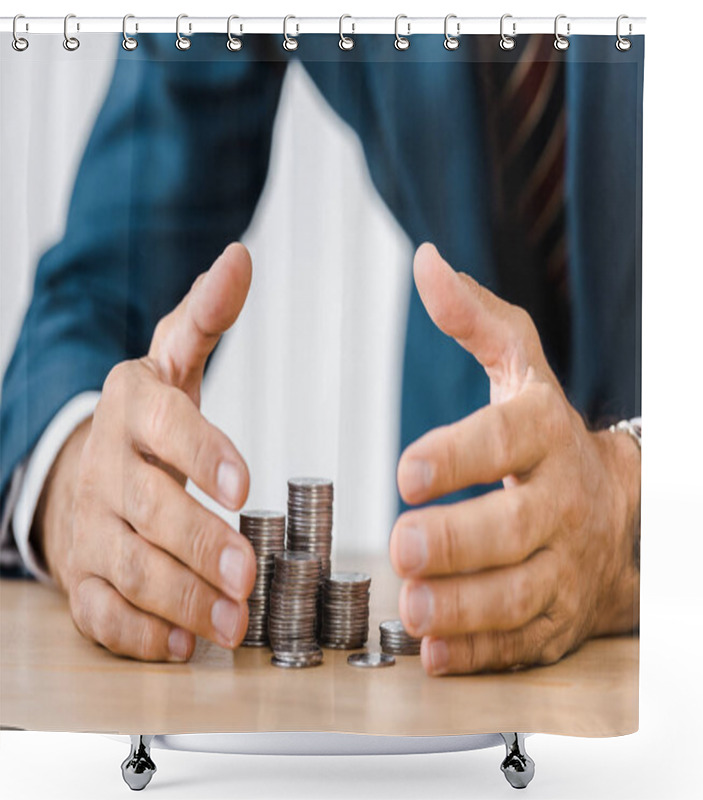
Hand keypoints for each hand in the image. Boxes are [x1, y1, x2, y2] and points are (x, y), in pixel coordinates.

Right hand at [33, 243, 255, 660]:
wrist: (83, 466)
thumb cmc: (149, 420)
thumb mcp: (173, 361)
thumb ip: (206, 318)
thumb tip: (242, 258)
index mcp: (132, 409)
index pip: (163, 425)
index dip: (200, 451)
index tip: (243, 481)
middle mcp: (107, 469)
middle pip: (148, 510)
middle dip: (199, 545)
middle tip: (249, 574)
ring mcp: (91, 527)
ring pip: (129, 568)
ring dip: (181, 600)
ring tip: (234, 622)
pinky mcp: (84, 577)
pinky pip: (103, 612)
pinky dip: (141, 633)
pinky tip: (184, 644)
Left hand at [389, 244, 640, 674]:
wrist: (612, 510)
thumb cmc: (545, 435)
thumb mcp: (520, 369)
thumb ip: (474, 320)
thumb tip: (426, 263)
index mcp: (545, 435)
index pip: (506, 441)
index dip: (458, 456)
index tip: (406, 470)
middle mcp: (560, 503)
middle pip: (514, 527)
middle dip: (457, 541)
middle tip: (402, 544)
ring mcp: (563, 566)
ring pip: (519, 593)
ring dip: (465, 606)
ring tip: (413, 607)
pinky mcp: (556, 616)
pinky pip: (521, 640)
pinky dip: (479, 652)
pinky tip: (435, 652)